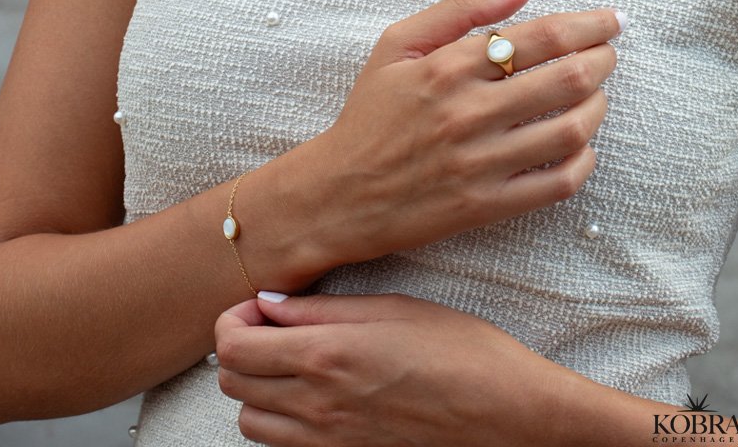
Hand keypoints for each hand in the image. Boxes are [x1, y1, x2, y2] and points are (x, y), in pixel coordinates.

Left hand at [214, 291, 567, 446]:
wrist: (506, 413)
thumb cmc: (458, 350)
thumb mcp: (391, 309)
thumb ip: (322, 309)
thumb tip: (270, 303)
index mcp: (326, 355)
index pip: (233, 346)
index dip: (232, 319)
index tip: (256, 306)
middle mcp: (316, 403)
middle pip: (231, 382)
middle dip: (238, 347)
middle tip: (270, 326)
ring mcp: (327, 438)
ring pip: (248, 419)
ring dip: (253, 385)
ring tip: (287, 358)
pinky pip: (281, 443)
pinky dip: (276, 417)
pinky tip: (308, 391)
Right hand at [301, 0, 621, 267]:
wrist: (339, 193)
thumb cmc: (368, 116)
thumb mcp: (394, 46)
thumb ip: (456, 10)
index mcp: (448, 68)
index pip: (541, 37)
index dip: (588, 25)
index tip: (610, 21)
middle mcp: (469, 112)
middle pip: (568, 78)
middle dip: (602, 60)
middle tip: (607, 55)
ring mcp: (480, 162)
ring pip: (571, 129)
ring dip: (598, 107)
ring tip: (596, 96)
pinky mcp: (487, 205)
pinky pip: (558, 183)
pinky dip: (583, 160)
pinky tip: (579, 145)